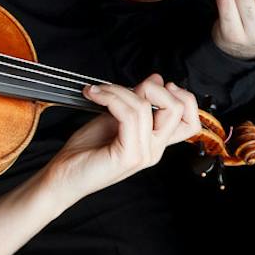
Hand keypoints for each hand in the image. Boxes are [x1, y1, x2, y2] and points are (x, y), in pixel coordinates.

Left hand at [42, 74, 200, 200]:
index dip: (183, 97)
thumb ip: (136, 101)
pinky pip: (129, 116)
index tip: (157, 85)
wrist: (63, 176)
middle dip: (152, 87)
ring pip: (145, 107)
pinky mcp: (129, 156)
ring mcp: (144, 154)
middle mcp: (155, 150)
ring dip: (117, 90)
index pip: (191, 121)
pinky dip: (110, 98)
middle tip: (123, 88)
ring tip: (97, 91)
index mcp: (155, 142)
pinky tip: (94, 95)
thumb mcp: (115, 117)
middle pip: (177, 109)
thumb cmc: (86, 150)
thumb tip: (156, 79)